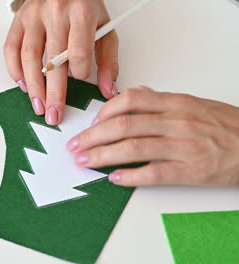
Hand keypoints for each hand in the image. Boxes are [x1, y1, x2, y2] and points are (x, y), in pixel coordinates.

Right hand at [4, 0, 118, 124]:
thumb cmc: (85, 6)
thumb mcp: (105, 27)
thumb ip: (109, 60)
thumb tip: (109, 91)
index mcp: (82, 13)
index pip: (78, 52)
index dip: (80, 71)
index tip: (81, 79)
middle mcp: (56, 13)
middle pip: (53, 60)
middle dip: (54, 92)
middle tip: (54, 115)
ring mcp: (34, 16)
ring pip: (29, 57)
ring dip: (33, 86)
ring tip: (38, 106)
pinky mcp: (19, 20)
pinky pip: (11, 48)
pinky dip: (15, 70)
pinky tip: (23, 85)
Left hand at [66, 87, 238, 186]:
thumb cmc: (227, 127)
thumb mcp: (195, 104)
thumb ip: (163, 100)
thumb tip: (136, 94)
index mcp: (176, 103)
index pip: (130, 100)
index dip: (105, 111)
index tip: (92, 122)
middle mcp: (177, 122)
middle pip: (123, 125)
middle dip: (93, 136)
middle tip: (76, 145)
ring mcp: (183, 147)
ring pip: (132, 148)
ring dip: (102, 156)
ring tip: (85, 161)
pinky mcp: (190, 171)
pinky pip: (153, 173)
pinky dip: (130, 176)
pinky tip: (114, 179)